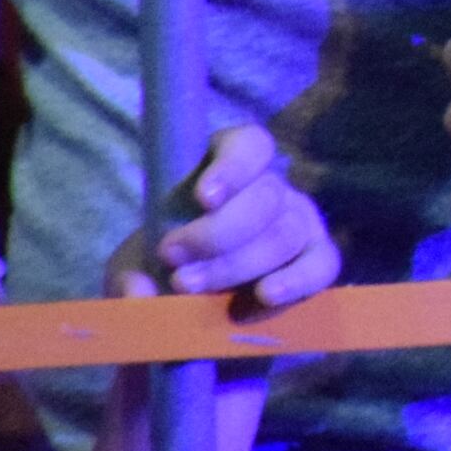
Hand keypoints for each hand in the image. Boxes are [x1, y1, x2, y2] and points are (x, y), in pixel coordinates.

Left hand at [108, 122, 337, 310]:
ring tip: (191, 289)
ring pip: (285, 233)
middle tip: (173, 259)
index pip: (249, 145)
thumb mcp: (132, 268)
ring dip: (238, 264)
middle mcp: (272, 189)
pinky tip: (264, 297)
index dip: (232, 166)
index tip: (203, 197)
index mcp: (231, 169)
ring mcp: (300, 223)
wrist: (187, 306)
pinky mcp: (316, 259)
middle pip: (265, 196)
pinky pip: (322, 264)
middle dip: (218, 232)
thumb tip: (138, 292)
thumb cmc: (162, 269)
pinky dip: (297, 280)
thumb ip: (128, 277)